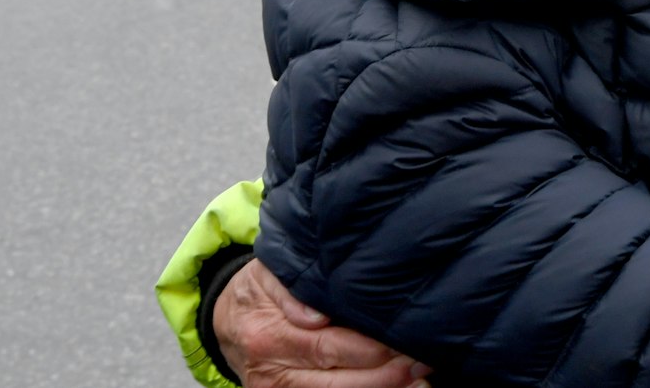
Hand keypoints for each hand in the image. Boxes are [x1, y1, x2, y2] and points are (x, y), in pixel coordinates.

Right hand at [216, 258, 429, 387]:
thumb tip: (315, 315)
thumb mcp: (267, 274)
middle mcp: (273, 370)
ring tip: (419, 380)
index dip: (371, 347)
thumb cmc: (258, 290)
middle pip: (338, 377)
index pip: (328, 345)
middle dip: (386, 371)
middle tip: (423, 360)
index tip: (405, 338)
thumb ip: (290, 287)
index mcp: (269, 335)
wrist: (226, 320)